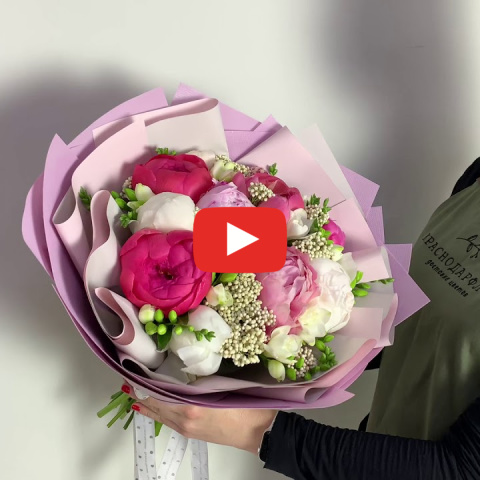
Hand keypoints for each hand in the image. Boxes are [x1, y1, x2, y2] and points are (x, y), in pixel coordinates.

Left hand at [124, 384, 276, 453]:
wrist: (257, 430)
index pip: (159, 393)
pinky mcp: (191, 433)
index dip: (145, 384)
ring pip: (160, 414)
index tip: (133, 373)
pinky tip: (149, 407)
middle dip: (141, 393)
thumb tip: (182, 371)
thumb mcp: (221, 385)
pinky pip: (168, 421)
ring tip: (133, 392)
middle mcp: (184, 419)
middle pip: (156, 405)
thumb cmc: (244, 405)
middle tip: (128, 381)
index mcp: (191, 406)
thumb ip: (199, 380)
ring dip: (147, 403)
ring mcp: (187, 428)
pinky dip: (156, 412)